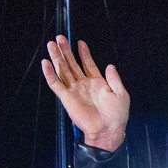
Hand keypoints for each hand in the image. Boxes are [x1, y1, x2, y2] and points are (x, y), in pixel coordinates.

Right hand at [40, 36, 129, 151]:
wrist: (108, 130)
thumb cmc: (116, 115)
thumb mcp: (121, 94)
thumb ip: (114, 79)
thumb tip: (110, 66)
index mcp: (97, 83)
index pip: (88, 64)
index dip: (84, 53)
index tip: (80, 42)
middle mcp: (84, 85)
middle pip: (72, 64)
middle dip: (66, 51)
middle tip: (60, 38)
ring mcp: (74, 90)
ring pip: (63, 70)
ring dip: (57, 57)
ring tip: (52, 44)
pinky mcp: (67, 98)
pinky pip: (56, 84)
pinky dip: (50, 74)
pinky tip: (46, 63)